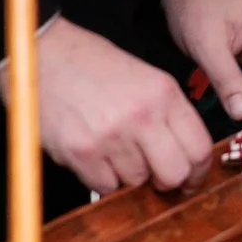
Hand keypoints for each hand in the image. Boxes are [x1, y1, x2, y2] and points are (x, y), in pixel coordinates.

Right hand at [1, 17, 212, 193]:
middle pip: (174, 174)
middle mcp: (142, 115)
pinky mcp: (82, 153)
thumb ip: (167, 113)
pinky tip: (94, 153)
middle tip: (156, 177)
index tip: (191, 179)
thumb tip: (183, 154)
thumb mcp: (144, 77)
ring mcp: (112, 136)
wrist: (43, 55)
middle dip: (167, 182)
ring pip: (136, 182)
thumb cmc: (90, 64)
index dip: (198, 172)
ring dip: (129, 175)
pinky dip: (102, 178)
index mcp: (163, 93)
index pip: (199, 148)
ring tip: (113, 149)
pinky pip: (105, 186)